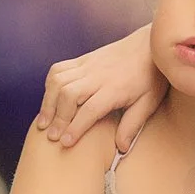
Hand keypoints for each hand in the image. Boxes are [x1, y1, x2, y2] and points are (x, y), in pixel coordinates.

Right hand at [36, 28, 164, 148]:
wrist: (149, 45)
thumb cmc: (150, 77)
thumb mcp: (148, 102)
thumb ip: (133, 125)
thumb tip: (121, 148)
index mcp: (115, 89)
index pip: (90, 109)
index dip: (76, 127)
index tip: (65, 143)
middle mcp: (98, 75)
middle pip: (68, 94)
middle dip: (57, 117)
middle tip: (51, 136)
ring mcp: (87, 65)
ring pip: (58, 80)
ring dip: (48, 101)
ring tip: (43, 122)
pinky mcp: (82, 59)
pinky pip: (58, 69)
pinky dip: (49, 85)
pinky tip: (49, 101)